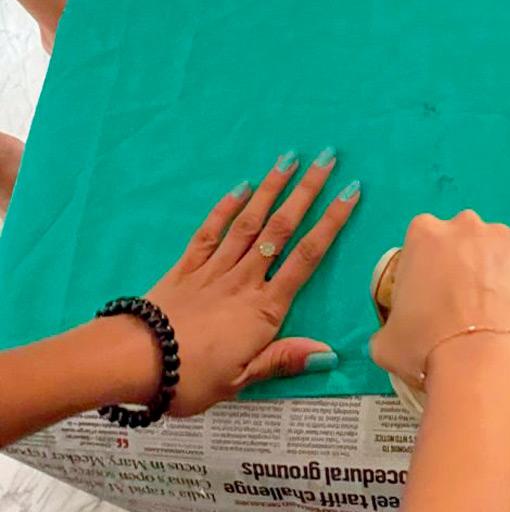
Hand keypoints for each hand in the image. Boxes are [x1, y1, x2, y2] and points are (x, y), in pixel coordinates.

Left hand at [128, 149, 359, 414]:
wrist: (132, 362)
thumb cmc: (189, 377)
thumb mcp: (241, 380)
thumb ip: (284, 360)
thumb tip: (330, 353)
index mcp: (264, 310)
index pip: (306, 258)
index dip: (331, 223)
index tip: (350, 193)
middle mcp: (244, 280)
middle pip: (281, 229)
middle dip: (306, 192)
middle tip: (325, 159)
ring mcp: (213, 270)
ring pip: (249, 223)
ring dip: (271, 190)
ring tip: (288, 160)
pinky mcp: (185, 268)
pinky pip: (209, 233)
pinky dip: (225, 208)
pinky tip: (240, 187)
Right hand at [369, 211, 509, 388]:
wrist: (481, 363)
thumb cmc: (426, 348)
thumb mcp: (386, 340)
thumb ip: (391, 324)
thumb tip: (396, 333)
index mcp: (424, 234)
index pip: (423, 243)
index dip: (427, 270)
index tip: (431, 295)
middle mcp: (465, 226)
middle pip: (462, 241)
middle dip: (462, 265)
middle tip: (463, 304)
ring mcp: (504, 239)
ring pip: (495, 250)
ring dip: (493, 271)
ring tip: (493, 310)